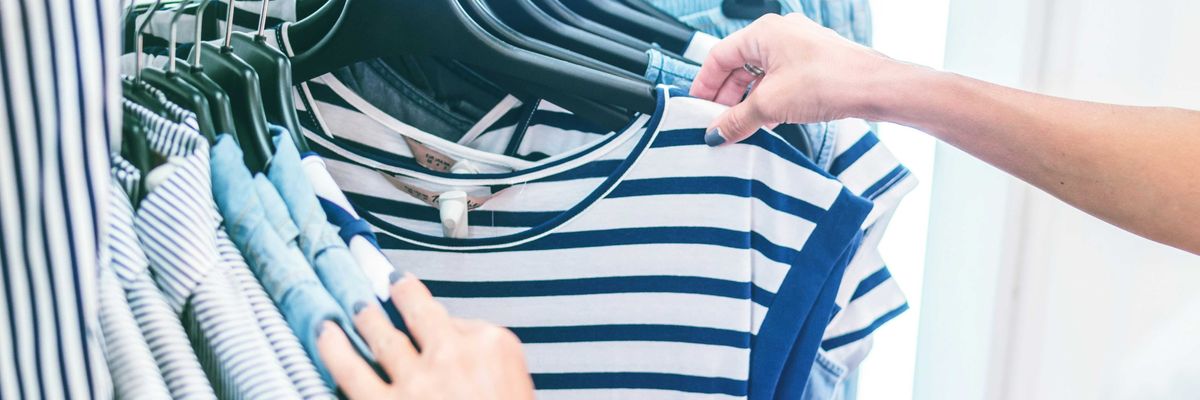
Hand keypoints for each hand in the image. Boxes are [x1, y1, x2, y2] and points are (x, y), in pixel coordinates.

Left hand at [317, 272, 534, 399]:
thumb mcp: (518, 388)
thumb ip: (488, 367)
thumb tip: (461, 360)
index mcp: (494, 346)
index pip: (463, 322)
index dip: (447, 325)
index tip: (436, 317)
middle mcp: (452, 354)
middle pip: (419, 312)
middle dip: (401, 292)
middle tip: (389, 281)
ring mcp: (416, 380)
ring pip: (381, 334)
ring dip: (365, 315)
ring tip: (354, 303)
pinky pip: (350, 370)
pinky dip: (334, 349)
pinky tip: (325, 334)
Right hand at [690, 13, 904, 144]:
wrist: (874, 88)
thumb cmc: (830, 80)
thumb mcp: (770, 105)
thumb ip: (736, 120)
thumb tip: (715, 132)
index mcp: (764, 32)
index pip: (719, 57)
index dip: (704, 84)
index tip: (697, 108)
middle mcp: (781, 34)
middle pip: (739, 65)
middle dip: (726, 96)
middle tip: (717, 122)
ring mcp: (799, 48)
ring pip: (760, 74)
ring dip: (748, 100)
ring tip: (740, 126)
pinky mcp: (814, 64)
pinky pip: (780, 80)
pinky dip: (768, 99)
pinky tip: (766, 120)